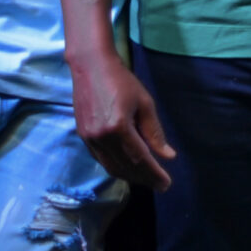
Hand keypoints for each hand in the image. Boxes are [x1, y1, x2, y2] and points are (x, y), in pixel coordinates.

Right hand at [70, 44, 175, 190]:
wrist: (90, 66)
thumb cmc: (121, 81)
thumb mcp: (144, 103)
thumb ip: (154, 132)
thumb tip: (168, 156)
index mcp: (118, 127)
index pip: (139, 159)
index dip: (154, 174)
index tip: (166, 184)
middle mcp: (101, 137)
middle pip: (125, 167)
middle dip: (144, 179)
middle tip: (160, 184)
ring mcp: (89, 138)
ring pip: (111, 167)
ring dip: (130, 176)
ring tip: (146, 178)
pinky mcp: (83, 136)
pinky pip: (101, 159)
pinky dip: (116, 166)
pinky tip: (128, 167)